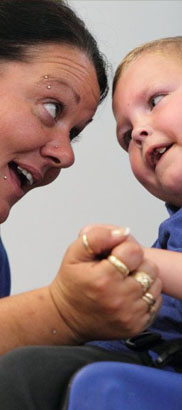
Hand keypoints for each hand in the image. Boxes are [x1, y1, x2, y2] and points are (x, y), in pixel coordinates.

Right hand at [50, 225, 161, 342]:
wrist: (66, 318)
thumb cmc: (71, 284)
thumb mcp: (74, 254)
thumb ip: (97, 236)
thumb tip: (123, 232)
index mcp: (103, 279)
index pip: (134, 252)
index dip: (125, 249)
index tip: (114, 256)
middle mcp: (118, 299)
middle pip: (148, 268)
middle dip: (136, 264)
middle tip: (120, 269)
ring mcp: (128, 315)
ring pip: (155, 285)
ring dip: (143, 279)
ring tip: (125, 281)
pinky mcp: (135, 326)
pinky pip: (155, 302)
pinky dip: (146, 295)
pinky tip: (129, 294)